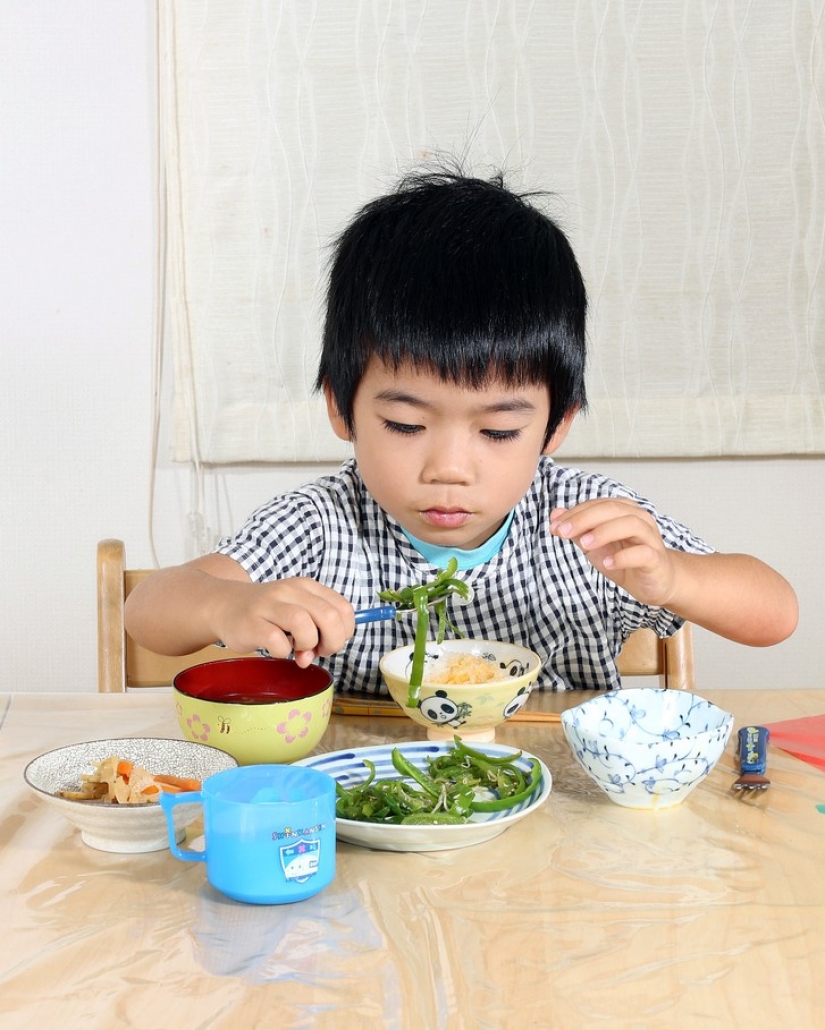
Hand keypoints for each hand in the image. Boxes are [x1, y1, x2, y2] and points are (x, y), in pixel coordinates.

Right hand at [211, 577, 355, 666]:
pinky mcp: (252, 623)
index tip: (329, 642)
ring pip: (304, 624)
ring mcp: (269, 605)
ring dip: (307, 644)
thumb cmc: (267, 614)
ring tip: (297, 649)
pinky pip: (277, 642)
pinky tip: (277, 649)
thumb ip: (316, 631)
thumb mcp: (296, 611)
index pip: (343, 609)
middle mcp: (290, 591)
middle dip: (331, 642)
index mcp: (306, 587)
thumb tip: (318, 654)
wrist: (224, 605)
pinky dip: (283, 652)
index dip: (343, 632)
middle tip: (317, 651)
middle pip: (329, 617)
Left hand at [550, 498, 677, 605]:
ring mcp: (650, 537)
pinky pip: (643, 553)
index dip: (574, 513)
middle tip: (562, 532)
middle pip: (612, 509)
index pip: (596, 505)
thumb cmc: (625, 558)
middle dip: (584, 519)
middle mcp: (639, 518)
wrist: (655, 582)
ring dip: (604, 532)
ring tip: (584, 545)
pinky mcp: (656, 558)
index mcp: (623, 511)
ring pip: (631, 524)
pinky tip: (607, 563)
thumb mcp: (595, 545)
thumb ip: (577, 530)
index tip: (554, 526)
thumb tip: (555, 515)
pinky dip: (623, 557)